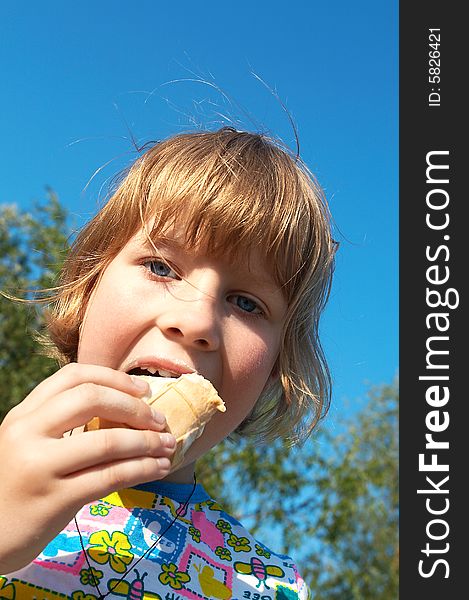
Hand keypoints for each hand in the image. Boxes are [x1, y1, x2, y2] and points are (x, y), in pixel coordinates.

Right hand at [0, 363, 175, 573]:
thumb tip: (123, 404)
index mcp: (24, 414)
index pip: (74, 376)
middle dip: (135, 407)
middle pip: (92, 398)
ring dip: (147, 442)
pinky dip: (143, 469)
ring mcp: (39, 466)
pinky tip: (159, 468)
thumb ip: (58, 421)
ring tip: (168, 446)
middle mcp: (27, 433)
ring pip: (107, 441)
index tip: (143, 390)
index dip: (115, 378)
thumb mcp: (27, 442)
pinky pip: (110, 477)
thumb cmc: (15, 485)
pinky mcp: (53, 499)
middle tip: (159, 420)